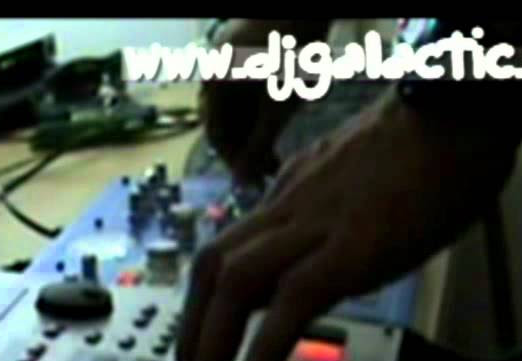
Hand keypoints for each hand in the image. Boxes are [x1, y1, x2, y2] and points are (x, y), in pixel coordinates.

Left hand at [177, 88, 521, 360]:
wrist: (467, 112)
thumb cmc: (429, 151)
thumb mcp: (356, 192)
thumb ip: (323, 229)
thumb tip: (310, 273)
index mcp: (287, 199)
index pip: (223, 257)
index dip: (199, 309)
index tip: (195, 356)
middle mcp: (286, 209)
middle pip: (209, 272)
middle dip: (188, 338)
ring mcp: (315, 226)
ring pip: (232, 286)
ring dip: (208, 351)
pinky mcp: (352, 247)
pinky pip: (291, 302)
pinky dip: (260, 352)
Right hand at [198, 19, 330, 184]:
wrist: (307, 10)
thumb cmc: (291, 55)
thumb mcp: (277, 107)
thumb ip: (259, 145)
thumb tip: (244, 180)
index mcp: (214, 85)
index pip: (216, 134)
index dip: (233, 161)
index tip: (251, 181)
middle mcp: (216, 74)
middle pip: (228, 122)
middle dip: (248, 149)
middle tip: (269, 171)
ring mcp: (232, 63)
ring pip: (240, 110)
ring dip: (257, 133)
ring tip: (278, 153)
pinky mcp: (250, 57)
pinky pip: (250, 93)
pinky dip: (262, 112)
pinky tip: (280, 125)